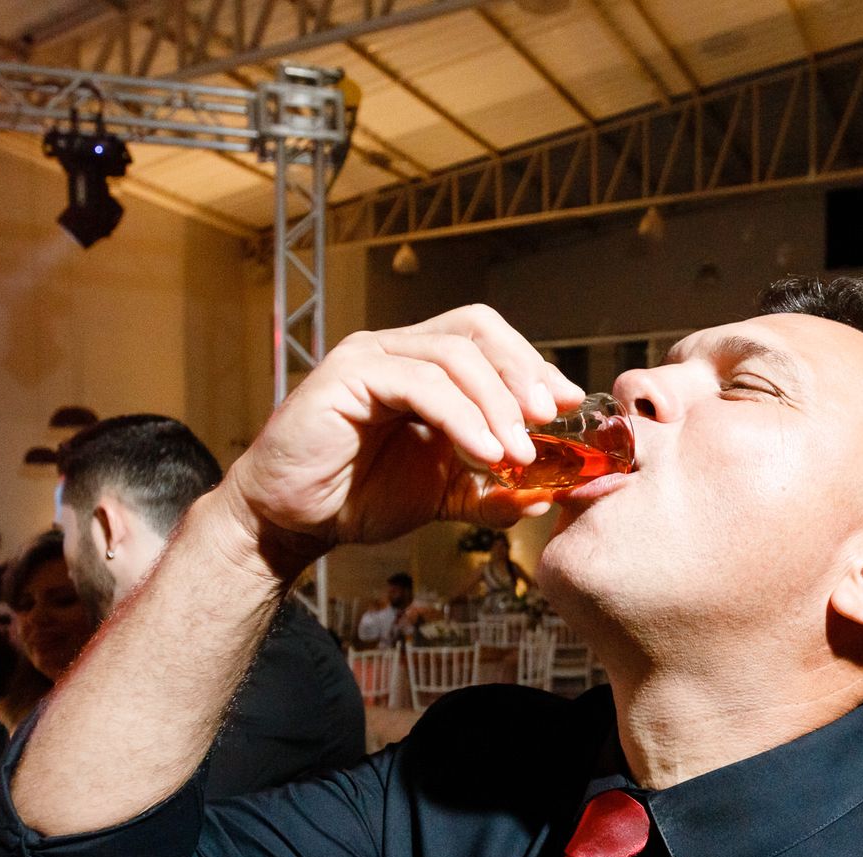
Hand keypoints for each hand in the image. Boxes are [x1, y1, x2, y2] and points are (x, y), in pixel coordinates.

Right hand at [224, 304, 583, 562]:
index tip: (569, 405)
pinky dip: (461, 416)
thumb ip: (491, 492)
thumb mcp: (442, 494)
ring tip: (518, 453)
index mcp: (423, 366)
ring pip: (454, 356)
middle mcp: (398, 349)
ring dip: (497, 403)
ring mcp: (371, 356)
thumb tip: (545, 496)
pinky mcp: (347, 374)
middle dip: (522, 372)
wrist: (293, 521)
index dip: (532, 365)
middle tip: (550, 419)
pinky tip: (483, 450)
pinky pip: (419, 382)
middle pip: (477, 330)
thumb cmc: (357, 496)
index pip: (489, 340)